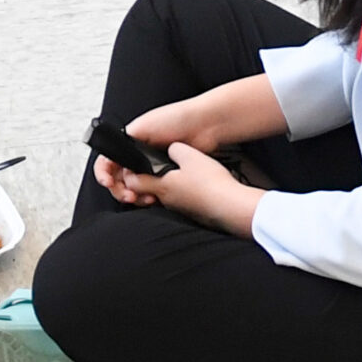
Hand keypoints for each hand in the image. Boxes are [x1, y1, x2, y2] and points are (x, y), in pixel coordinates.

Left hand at [141, 143, 267, 236]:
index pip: (132, 181)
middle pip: (147, 190)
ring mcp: (179, 208)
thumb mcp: (189, 155)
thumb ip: (174, 149)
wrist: (231, 206)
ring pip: (164, 195)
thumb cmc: (210, 183)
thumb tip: (170, 149)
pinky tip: (194, 184)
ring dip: (166, 185)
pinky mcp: (192, 212)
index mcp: (161, 186)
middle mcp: (167, 200)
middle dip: (147, 179)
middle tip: (156, 168)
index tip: (136, 163)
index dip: (130, 172)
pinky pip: (180, 200)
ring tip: (178, 173)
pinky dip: (181, 191)